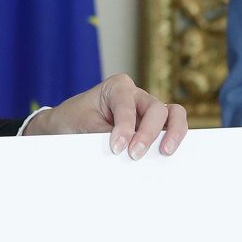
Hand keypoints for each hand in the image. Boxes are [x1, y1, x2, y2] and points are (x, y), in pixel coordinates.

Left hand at [22, 72, 187, 158]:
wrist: (67, 125)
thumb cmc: (75, 119)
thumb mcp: (83, 124)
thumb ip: (104, 134)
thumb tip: (125, 150)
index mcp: (118, 87)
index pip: (127, 106)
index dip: (124, 128)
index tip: (116, 148)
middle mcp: (137, 95)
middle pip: (156, 109)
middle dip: (148, 133)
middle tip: (135, 155)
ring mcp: (148, 111)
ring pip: (173, 114)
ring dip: (173, 133)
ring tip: (166, 152)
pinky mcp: (153, 126)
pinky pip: (172, 127)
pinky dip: (174, 138)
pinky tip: (168, 155)